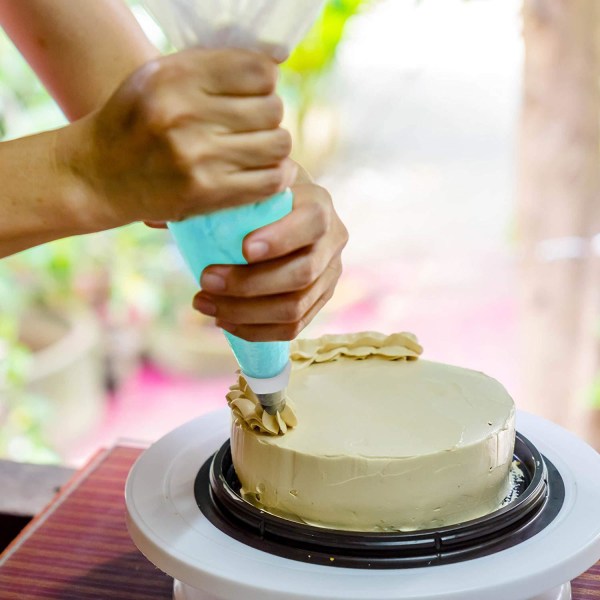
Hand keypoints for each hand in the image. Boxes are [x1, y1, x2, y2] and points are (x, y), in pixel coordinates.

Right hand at [61, 47, 296, 228]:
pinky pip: (269, 181)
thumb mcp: (161, 77)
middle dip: (269, 116)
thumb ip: (214, 66)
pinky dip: (277, 177)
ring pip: (277, 144)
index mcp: (176, 76)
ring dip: (275, 147)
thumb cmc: (136, 121)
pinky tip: (267, 172)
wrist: (97, 175)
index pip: (259, 70)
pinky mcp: (204, 192)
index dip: (266, 82)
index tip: (254, 94)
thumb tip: (278, 59)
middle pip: (272, 108)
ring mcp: (195, 156)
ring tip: (260, 149)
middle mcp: (185, 114)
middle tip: (255, 126)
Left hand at [192, 181, 347, 340]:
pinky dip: (256, 330)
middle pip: (301, 273)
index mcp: (317, 202)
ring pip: (294, 307)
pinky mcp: (321, 299)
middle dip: (249, 284)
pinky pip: (294, 327)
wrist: (288, 213)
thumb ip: (208, 199)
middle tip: (204, 282)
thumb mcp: (243, 188)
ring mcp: (330, 272)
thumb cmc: (258, 199)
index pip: (311, 221)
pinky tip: (225, 322)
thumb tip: (154, 220)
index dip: (280, 239)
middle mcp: (333, 238)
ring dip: (245, 312)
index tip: (242, 250)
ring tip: (204, 305)